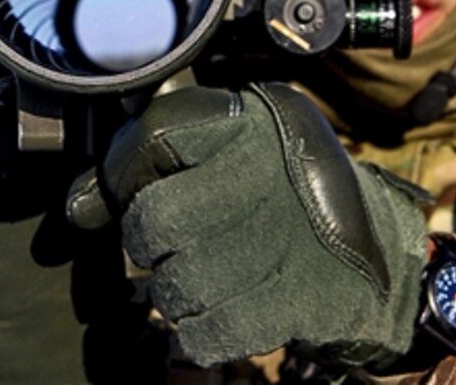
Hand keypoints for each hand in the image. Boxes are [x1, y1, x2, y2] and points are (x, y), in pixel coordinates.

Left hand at [67, 82, 429, 369]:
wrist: (378, 265)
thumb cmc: (288, 206)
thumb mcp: (232, 159)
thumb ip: (155, 168)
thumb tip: (77, 208)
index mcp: (253, 122)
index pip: (156, 136)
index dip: (124, 174)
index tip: (128, 194)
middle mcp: (271, 169)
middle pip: (157, 218)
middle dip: (150, 245)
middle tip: (167, 247)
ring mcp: (288, 236)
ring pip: (177, 282)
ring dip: (176, 294)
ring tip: (201, 281)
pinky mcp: (301, 299)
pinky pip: (210, 333)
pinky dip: (203, 334)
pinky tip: (220, 314)